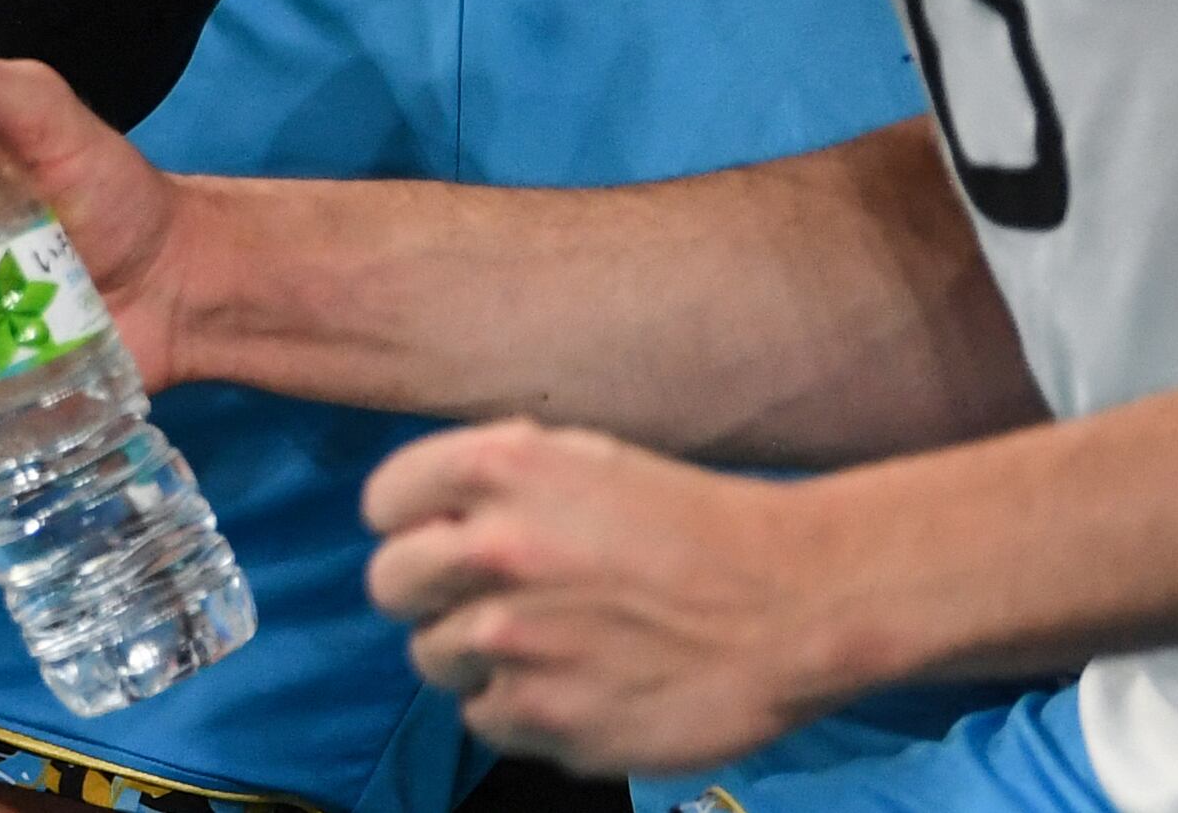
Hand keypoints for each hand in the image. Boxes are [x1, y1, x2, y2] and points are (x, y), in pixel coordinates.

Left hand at [366, 424, 867, 774]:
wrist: (793, 604)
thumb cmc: (691, 526)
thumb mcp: (582, 460)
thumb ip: (490, 484)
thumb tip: (424, 517)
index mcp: (500, 469)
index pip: (384, 504)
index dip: (412, 523)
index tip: (444, 538)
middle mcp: (494, 551)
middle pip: (389, 585)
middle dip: (427, 592)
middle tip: (488, 597)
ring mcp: (517, 642)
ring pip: (433, 657)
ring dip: (476, 654)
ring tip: (549, 642)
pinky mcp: (548, 718)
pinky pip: (484, 718)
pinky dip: (518, 707)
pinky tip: (575, 683)